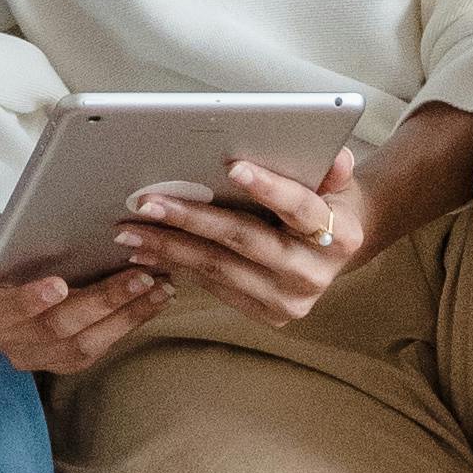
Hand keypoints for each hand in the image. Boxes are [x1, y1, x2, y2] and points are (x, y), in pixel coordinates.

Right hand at [0, 253, 171, 376]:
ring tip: (158, 287)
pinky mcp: (64, 363)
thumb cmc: (11, 252)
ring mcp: (36, 357)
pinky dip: (129, 323)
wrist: (4, 282)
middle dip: (101, 302)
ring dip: (126, 315)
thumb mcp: (7, 242)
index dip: (31, 300)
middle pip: (56, 328)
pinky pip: (100, 348)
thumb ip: (25, 237)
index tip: (58, 285)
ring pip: (83, 345)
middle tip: (138, 277)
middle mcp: (7, 340)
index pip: (5, 309)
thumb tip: (65, 210)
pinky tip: (154, 301)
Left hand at [112, 145, 368, 326]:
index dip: (268, 187)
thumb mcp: (336, 180)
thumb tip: (335, 157)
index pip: (300, 208)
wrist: (337, 249)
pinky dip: (178, 266)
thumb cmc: (327, 201)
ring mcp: (290, 301)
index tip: (234, 166)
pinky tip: (148, 251)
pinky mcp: (268, 315)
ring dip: (171, 247)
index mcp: (340, 235)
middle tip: (148, 202)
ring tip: (132, 229)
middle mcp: (314, 273)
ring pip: (220, 268)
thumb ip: (332, 169)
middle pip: (246, 240)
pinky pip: (215, 287)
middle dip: (192, 218)